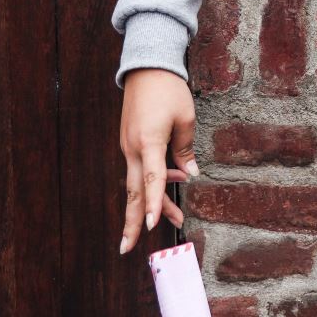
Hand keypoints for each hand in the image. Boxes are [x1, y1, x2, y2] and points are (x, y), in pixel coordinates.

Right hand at [118, 68, 196, 255]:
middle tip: (127, 248)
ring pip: (139, 182)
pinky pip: (141, 168)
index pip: (151, 179)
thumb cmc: (168, 91)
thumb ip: (185, 149)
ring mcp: (129, 147)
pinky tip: (175, 181)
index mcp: (148, 142)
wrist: (147, 69)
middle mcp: (133, 149)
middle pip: (134, 191)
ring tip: (176, 218)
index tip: (151, 226)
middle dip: (133, 220)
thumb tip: (189, 174)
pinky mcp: (132, 143)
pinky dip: (155, 180)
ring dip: (154, 201)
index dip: (153, 203)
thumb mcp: (185, 118)